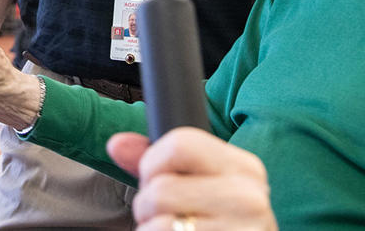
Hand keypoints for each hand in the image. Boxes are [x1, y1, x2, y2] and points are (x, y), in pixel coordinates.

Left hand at [107, 127, 276, 230]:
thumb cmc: (221, 224)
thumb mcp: (201, 187)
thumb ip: (158, 163)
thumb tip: (117, 144)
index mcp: (244, 169)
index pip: (180, 143)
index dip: (153, 163)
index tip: (156, 179)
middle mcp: (247, 198)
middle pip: (161, 188)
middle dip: (148, 205)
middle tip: (167, 215)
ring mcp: (239, 230)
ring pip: (159, 222)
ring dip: (152, 228)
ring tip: (174, 230)